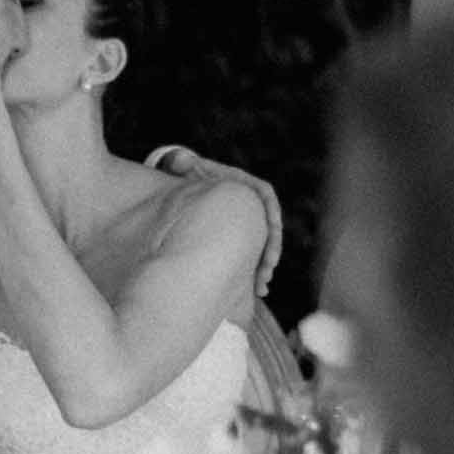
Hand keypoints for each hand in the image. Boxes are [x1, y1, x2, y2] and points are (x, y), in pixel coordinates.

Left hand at [157, 145, 282, 296]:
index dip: (270, 212)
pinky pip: (256, 257)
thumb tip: (182, 160)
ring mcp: (251, 224)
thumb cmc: (189, 176)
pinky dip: (257, 274)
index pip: (265, 196)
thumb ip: (185, 164)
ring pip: (266, 246)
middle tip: (267, 269)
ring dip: (265, 267)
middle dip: (271, 249)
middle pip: (270, 226)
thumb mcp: (186, 168)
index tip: (272, 227)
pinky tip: (257, 293)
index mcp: (245, 185)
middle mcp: (253, 205)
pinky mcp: (246, 240)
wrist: (189, 189)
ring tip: (262, 286)